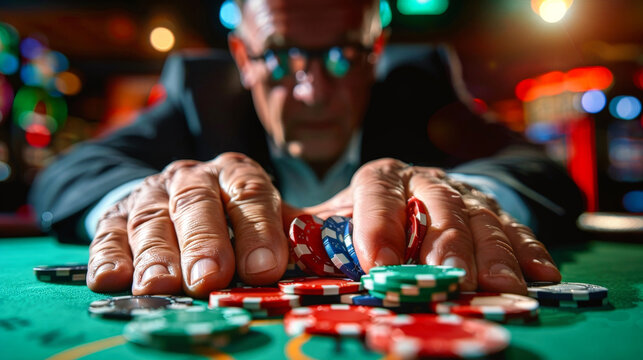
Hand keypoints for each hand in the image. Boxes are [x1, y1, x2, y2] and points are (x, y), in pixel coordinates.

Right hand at [86, 153, 289, 297]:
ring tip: (160, 286)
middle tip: (209, 278)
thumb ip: (284, 236)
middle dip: (204, 241)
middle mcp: (193, 177)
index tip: (264, 269)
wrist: (176, 195)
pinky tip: (111, 278)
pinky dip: (108, 255)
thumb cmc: (232, 217)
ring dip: (156, 254)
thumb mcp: (264, 216)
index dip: (258, 230)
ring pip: (152, 218)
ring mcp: (151, 193)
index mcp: (236, 172)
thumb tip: (313, 269)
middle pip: (197, 203)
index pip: (251, 192)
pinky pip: (107, 232)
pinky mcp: (115, 213)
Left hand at [319, 158, 560, 293]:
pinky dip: (528, 250)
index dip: (379, 228)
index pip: (377, 194)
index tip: (379, 267)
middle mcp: (423, 179)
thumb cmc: (359, 221)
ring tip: (503, 287)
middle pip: (438, 204)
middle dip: (448, 244)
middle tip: (455, 280)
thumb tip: (260, 258)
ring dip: (494, 253)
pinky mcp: (493, 210)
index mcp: (378, 178)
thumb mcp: (325, 225)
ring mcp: (462, 193)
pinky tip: (540, 277)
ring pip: (481, 216)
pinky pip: (515, 227)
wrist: (403, 195)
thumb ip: (299, 236)